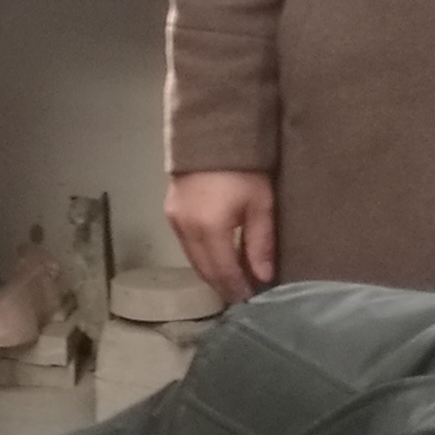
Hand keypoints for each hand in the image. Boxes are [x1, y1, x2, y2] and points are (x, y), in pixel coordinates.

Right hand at [165, 169, 276, 304]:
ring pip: (193, 260)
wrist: (211, 133)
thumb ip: (260, 243)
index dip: (238, 289)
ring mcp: (174, 221)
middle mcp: (186, 230)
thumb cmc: (243, 168)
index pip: (224, 272)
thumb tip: (263, 277)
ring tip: (232, 281)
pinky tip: (217, 258)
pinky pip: (186, 246)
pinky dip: (202, 258)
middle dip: (223, 286)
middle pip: (205, 270)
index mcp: (210, 229)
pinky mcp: (170, 212)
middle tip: (243, 296)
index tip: (253, 302)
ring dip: (212, 274)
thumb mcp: (260, 204)